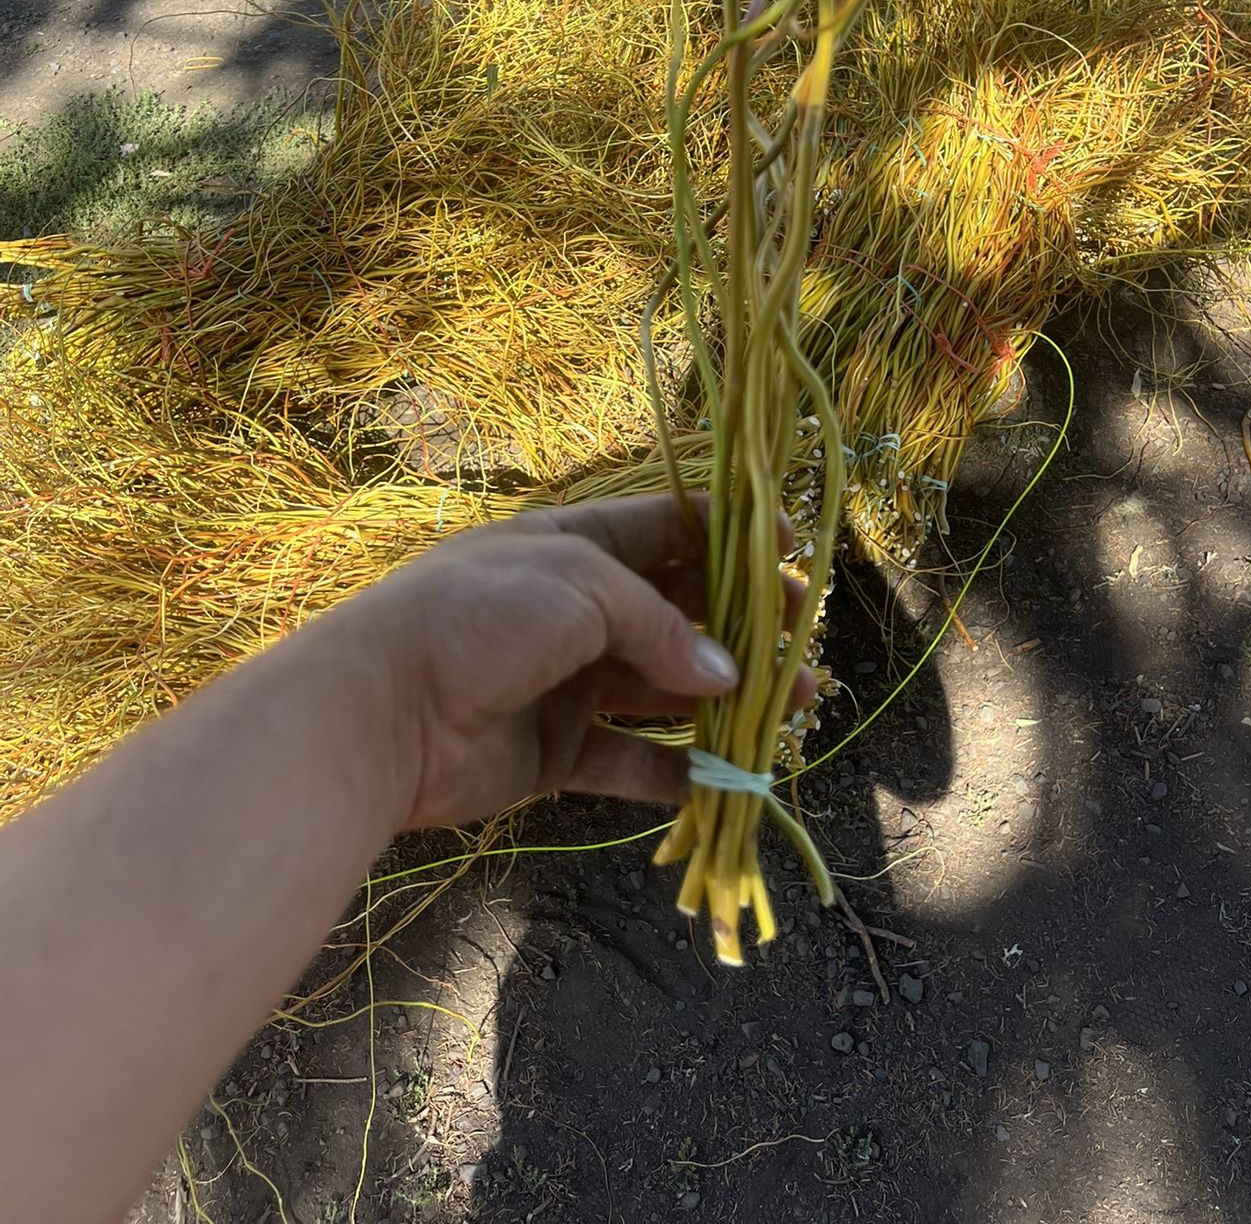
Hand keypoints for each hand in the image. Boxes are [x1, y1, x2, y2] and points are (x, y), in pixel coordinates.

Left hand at [327, 494, 808, 830]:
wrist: (383, 711)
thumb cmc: (481, 618)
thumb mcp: (582, 589)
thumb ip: (662, 626)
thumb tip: (727, 675)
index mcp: (575, 546)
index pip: (668, 531)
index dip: (730, 542)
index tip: (794, 560)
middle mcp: (577, 611)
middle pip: (676, 616)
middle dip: (743, 633)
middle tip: (807, 653)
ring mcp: (568, 683)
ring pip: (664, 692)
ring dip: (727, 705)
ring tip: (792, 717)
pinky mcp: (556, 752)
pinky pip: (630, 760)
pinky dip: (679, 773)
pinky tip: (727, 781)